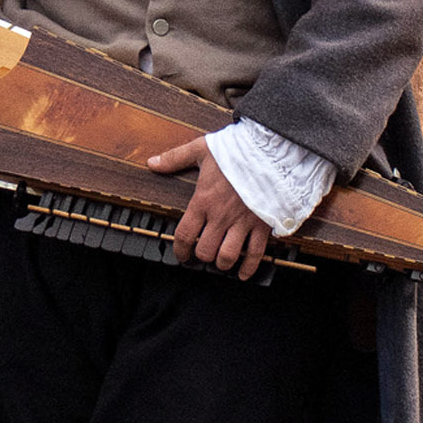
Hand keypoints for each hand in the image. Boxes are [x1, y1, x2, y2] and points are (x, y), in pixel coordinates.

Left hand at [148, 136, 271, 280]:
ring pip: (228, 256)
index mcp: (203, 200)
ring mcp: (242, 222)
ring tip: (220, 262)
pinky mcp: (262, 225)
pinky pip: (255, 254)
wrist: (269, 152)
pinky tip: (242, 273)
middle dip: (201, 257)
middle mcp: (221, 216)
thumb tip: (152, 163)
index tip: (181, 255)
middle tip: (202, 256)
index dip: (180, 250)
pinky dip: (248, 268)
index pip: (185, 234)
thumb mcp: (201, 149)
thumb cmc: (236, 150)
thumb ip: (175, 158)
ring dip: (222, 263)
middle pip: (205, 250)